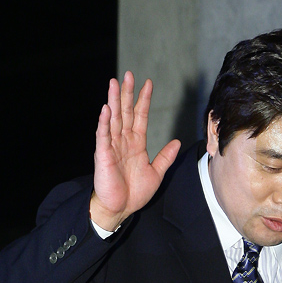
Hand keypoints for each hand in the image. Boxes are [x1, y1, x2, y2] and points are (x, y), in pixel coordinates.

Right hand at [90, 72, 180, 230]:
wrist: (120, 208)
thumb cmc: (134, 193)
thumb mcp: (156, 173)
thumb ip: (165, 157)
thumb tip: (177, 142)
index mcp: (136, 144)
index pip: (140, 117)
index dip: (143, 100)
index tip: (148, 84)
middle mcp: (123, 141)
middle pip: (125, 112)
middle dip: (127, 93)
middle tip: (129, 74)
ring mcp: (112, 146)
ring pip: (113, 119)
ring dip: (113, 100)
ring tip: (114, 83)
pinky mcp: (103, 155)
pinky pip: (103, 136)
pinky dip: (104, 123)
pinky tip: (106, 109)